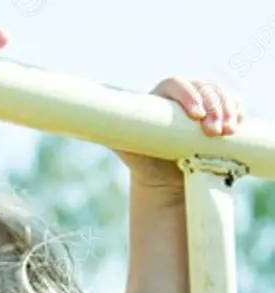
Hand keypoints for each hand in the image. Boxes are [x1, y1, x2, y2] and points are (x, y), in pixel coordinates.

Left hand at [115, 78, 245, 194]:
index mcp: (160, 95)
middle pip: (202, 88)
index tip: (196, 115)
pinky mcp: (217, 112)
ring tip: (226, 131)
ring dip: (226, 110)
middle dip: (212, 107)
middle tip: (213, 130)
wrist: (163, 177)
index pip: (175, 85)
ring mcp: (203, 101)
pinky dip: (236, 111)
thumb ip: (110, 132)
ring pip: (219, 94)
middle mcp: (183, 94)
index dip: (187, 96)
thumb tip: (86, 123)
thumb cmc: (144, 161)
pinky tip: (236, 124)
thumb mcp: (126, 146)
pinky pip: (231, 102)